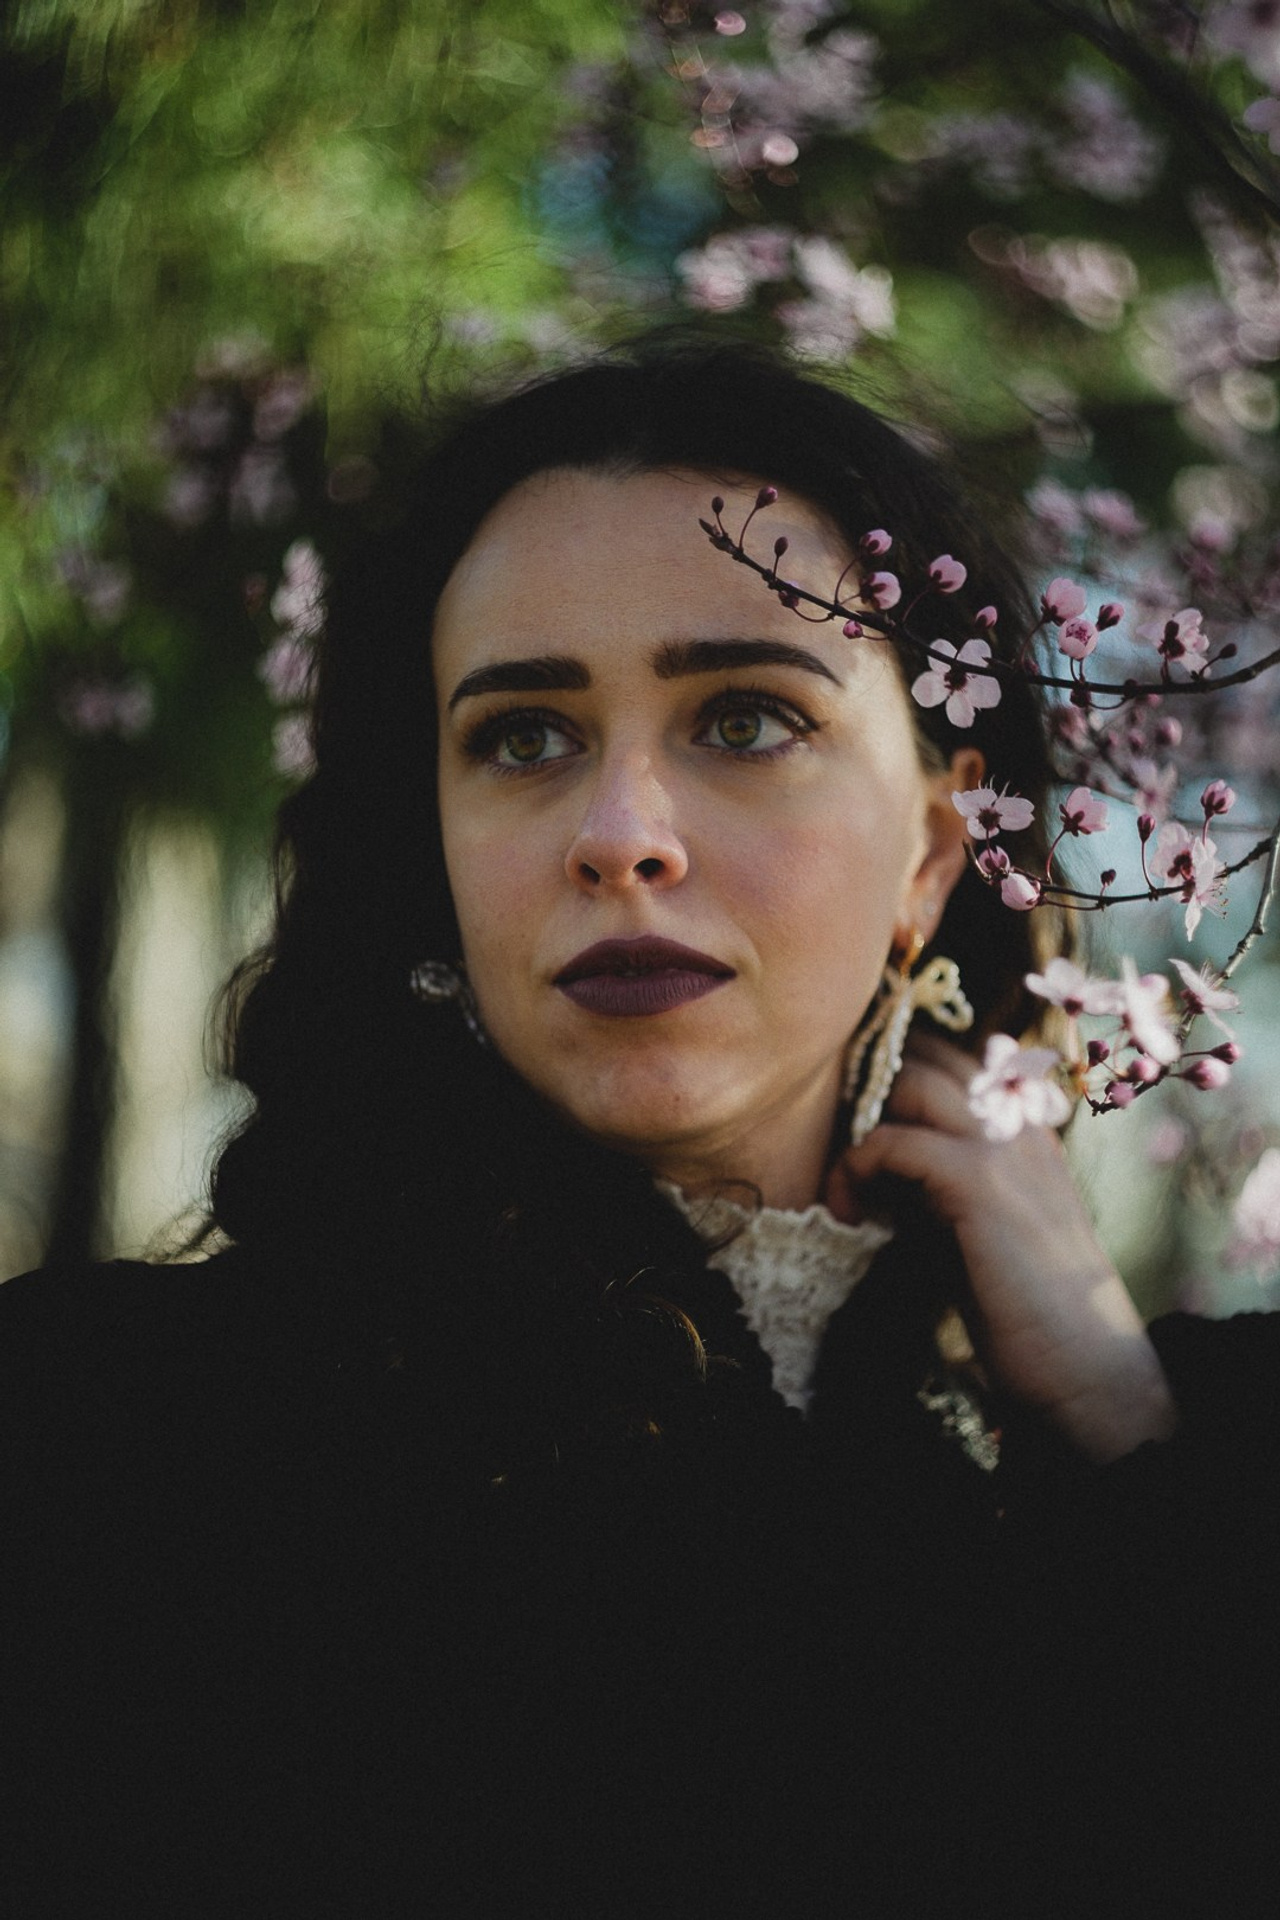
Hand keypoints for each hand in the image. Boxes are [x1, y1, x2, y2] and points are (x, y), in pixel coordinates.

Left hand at [825, 1031, 1177, 1463]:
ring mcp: (1004, 1146)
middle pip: (927, 1053)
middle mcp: (1020, 1122)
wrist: (1086, 1368)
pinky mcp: (980, 1183)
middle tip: (832, 1136)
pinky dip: (856, 1167)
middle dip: (869, 1082)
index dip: (893, 1074)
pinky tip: (846, 1210)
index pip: (951, 1060)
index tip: (851, 1120)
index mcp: (1025, 1128)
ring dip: (860, 1118)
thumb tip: (871, 1160)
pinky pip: (894, 1141)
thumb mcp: (973, 1224)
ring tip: (842, 1172)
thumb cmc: (1027, 1308)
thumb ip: (933, 1182)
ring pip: (911, 1081)